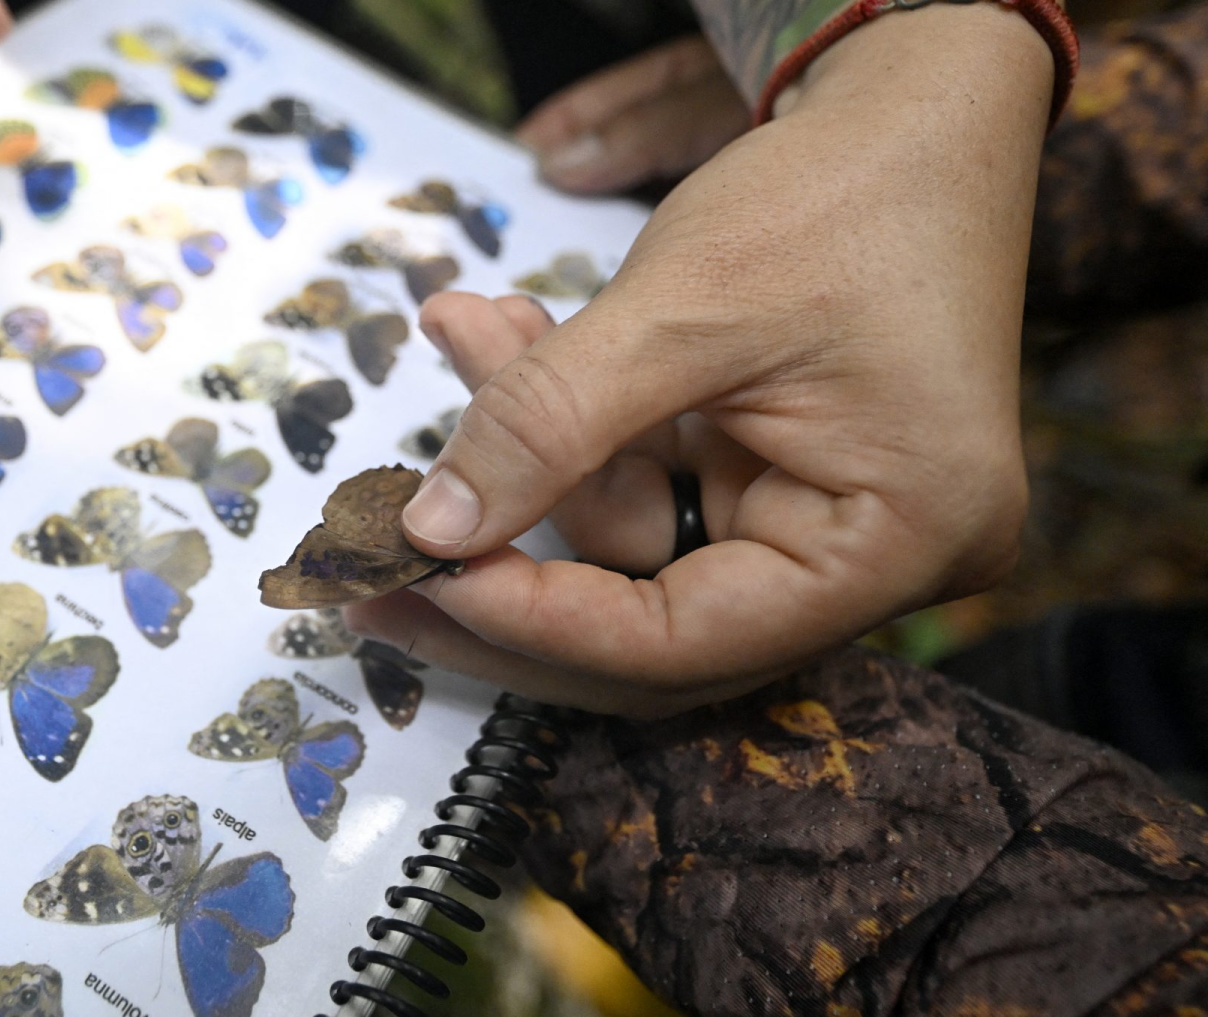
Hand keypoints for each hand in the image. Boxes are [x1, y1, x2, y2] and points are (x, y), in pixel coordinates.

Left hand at [343, 4, 1051, 716]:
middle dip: (503, 571)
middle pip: (645, 625)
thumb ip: (550, 423)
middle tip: (364, 554)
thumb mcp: (685, 306)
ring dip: (526, 446)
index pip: (683, 642)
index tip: (416, 576)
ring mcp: (814, 519)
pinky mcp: (767, 475)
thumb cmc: (847, 191)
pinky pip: (641, 479)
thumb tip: (427, 531)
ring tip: (464, 331)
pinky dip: (566, 419)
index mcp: (894, 544)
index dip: (536, 620)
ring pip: (625, 537)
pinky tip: (500, 335)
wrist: (920, 107)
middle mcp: (867, 559)